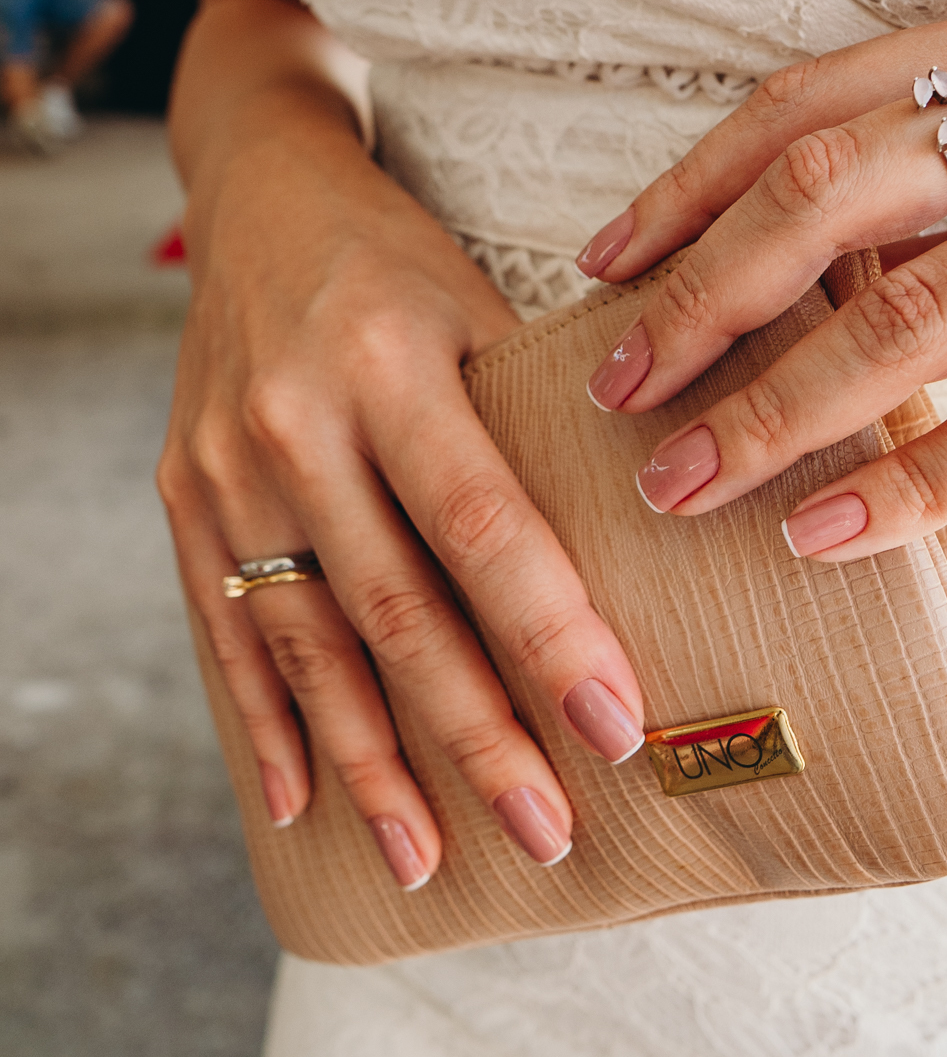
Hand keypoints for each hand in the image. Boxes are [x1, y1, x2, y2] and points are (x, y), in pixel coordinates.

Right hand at [159, 119, 644, 890]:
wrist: (254, 198)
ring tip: (429, 859)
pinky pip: (225, 629)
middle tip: (546, 828)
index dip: (551, 632)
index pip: (483, 523)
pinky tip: (302, 804)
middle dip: (475, 731)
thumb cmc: (395, 255)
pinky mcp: (182, 496)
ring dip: (372, 761)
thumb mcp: (478, 297)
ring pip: (308, 643)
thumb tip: (654, 529)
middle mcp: (295, 421)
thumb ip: (539, 410)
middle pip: (396, 608)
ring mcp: (225, 468)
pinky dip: (267, 722)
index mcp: (388, 360)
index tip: (618, 725)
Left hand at [577, 0, 946, 559]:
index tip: (600, 274)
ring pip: (910, 316)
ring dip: (773, 409)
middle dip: (702, 301)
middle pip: (829, 194)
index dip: (685, 192)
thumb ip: (925, 177)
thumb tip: (729, 275)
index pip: (804, 107)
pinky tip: (823, 534)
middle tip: (619, 393)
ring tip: (685, 482)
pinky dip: (911, 486)